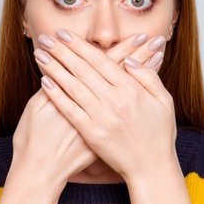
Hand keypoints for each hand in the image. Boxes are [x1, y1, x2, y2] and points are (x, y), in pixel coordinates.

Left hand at [32, 28, 175, 182]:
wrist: (152, 169)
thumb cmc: (159, 134)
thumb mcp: (164, 101)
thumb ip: (149, 77)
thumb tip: (131, 60)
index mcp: (132, 90)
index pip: (101, 60)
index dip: (80, 46)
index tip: (65, 34)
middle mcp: (115, 101)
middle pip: (83, 69)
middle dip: (62, 51)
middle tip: (46, 38)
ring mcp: (102, 117)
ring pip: (73, 86)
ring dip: (54, 68)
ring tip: (40, 54)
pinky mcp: (92, 133)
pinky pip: (71, 110)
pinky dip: (57, 95)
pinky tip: (45, 82)